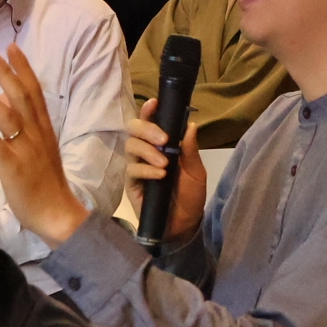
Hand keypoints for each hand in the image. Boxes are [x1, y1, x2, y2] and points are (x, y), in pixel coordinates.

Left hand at [0, 45, 89, 248]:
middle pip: (21, 96)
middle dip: (4, 71)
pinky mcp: (13, 166)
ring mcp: (25, 149)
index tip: (11, 48)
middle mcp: (36, 134)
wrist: (58, 214)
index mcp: (44, 129)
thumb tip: (6, 100)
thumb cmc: (47, 184)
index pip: (34, 91)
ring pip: (6, 114)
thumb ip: (26, 125)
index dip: (23, 68)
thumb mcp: (40, 149)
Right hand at [123, 99, 206, 247]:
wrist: (185, 224)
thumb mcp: (196, 172)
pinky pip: (132, 171)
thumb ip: (191, 150)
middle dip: (146, 129)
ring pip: (130, 147)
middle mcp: (146, 152)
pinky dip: (146, 170)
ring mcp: (137, 168)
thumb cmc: (190, 195)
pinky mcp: (131, 185)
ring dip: (147, 151)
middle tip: (163, 139)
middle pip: (133, 130)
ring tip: (164, 163)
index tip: (154, 102)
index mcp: (161, 145)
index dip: (149, 111)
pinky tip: (160, 175)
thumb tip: (190, 125)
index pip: (150, 122)